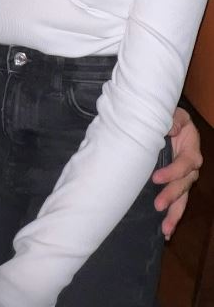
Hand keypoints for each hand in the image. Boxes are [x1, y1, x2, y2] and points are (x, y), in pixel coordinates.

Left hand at [152, 106, 201, 239]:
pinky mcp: (176, 185)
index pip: (185, 164)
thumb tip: (170, 129)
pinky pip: (178, 202)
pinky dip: (173, 217)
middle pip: (185, 184)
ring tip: (165, 229)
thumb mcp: (175, 115)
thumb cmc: (171, 119)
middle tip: (158, 205)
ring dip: (174, 214)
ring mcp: (184, 178)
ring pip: (183, 198)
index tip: (155, 178)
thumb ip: (174, 120)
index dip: (172, 172)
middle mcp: (191, 168)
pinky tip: (166, 233)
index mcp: (192, 150)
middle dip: (172, 196)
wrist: (167, 123)